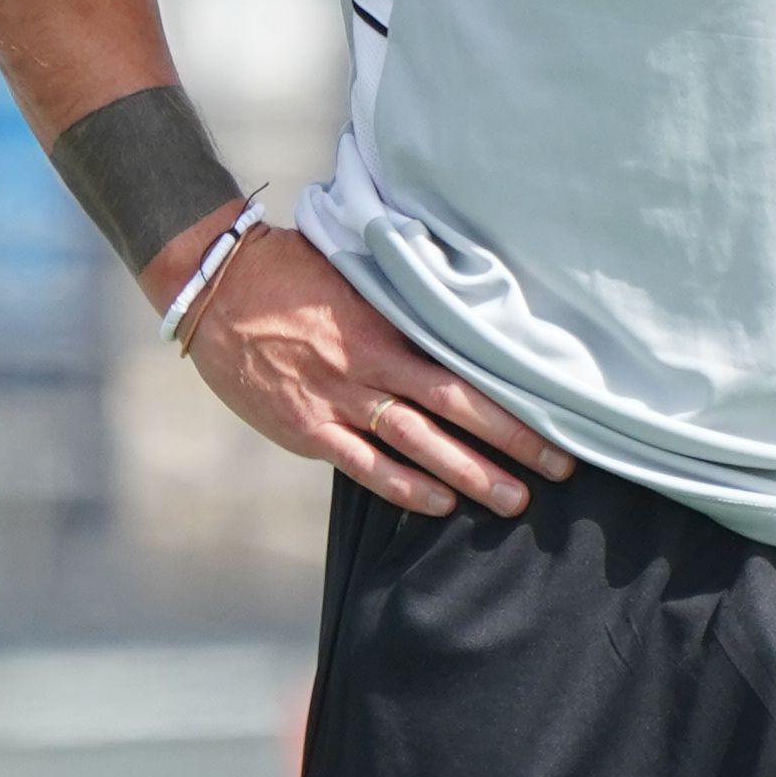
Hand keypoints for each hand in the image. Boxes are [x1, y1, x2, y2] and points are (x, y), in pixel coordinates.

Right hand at [158, 212, 575, 519]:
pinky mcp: (306, 428)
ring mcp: (337, 400)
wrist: (217, 287)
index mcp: (387, 323)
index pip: (465, 362)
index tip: (557, 411)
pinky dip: (403, 486)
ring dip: (468, 474)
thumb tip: (456, 305)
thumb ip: (401, 299)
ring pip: (416, 444)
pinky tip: (439, 503)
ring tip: (513, 500)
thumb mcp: (355, 273)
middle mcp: (370, 365)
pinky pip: (363, 466)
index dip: (512, 391)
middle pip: (454, 407)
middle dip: (510, 440)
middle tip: (558, 468)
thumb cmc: (291, 273)